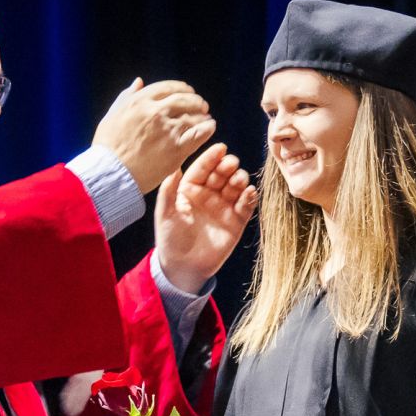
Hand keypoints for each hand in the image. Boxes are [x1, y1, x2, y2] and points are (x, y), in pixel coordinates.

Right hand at [93, 77, 217, 190]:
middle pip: (183, 99)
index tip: (187, 91)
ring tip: (207, 118)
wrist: (109, 174)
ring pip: (193, 116)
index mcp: (139, 102)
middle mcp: (155, 112)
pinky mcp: (176, 149)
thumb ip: (126, 97)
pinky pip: (198, 134)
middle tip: (201, 104)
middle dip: (195, 100)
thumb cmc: (107, 148)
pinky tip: (210, 127)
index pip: (167, 87)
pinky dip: (207, 129)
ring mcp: (167, 130)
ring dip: (202, 115)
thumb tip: (139, 81)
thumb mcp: (111, 116)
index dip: (181, 88)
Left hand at [154, 145, 258, 295]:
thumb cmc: (170, 239)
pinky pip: (246, 206)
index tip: (220, 148)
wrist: (183, 267)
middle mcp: (209, 194)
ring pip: (236, 187)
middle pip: (222, 174)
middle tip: (231, 163)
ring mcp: (224, 206)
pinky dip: (249, 198)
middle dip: (228, 166)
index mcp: (191, 189)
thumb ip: (168, 191)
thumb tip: (174, 167)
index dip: (211, 158)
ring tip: (239, 179)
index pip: (202, 168)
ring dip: (240, 180)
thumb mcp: (165, 213)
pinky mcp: (236, 221)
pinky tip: (249, 193)